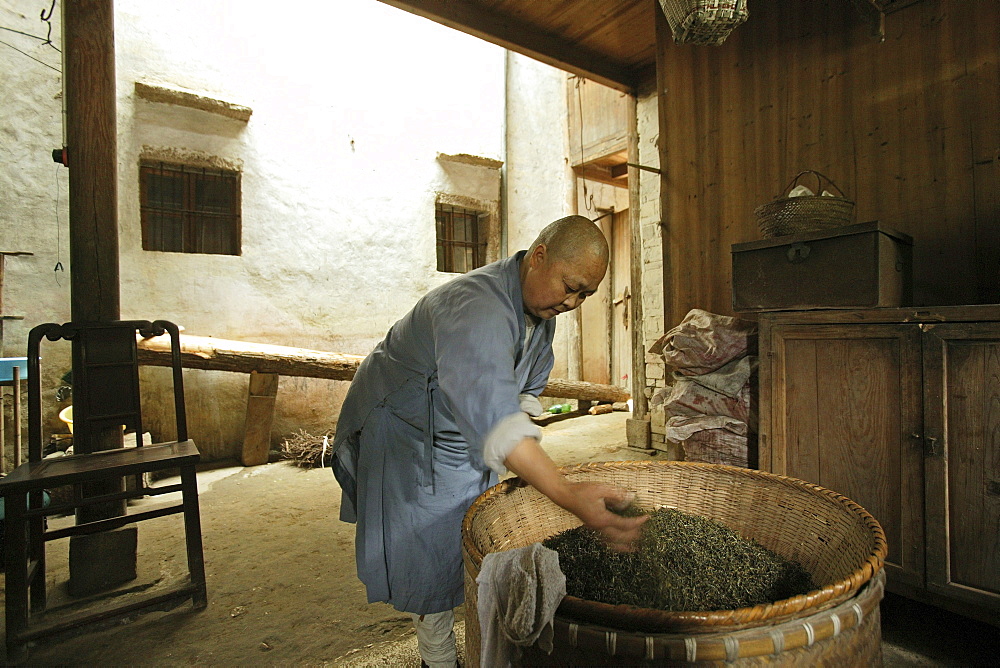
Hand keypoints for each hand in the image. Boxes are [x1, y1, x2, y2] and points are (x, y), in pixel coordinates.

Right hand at [502, 438, 647, 550]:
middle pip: (621, 537)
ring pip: (613, 544)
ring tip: (636, 548)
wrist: (565, 495)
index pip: (625, 524)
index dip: (638, 522)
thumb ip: (617, 494)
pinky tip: (620, 545)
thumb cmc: (582, 491)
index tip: (647, 518)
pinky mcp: (593, 528)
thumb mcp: (601, 488)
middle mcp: (599, 528)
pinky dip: (615, 545)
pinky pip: (606, 541)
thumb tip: (632, 497)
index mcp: (603, 519)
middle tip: (647, 532)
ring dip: (626, 546)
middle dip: (635, 535)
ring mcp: (595, 530)